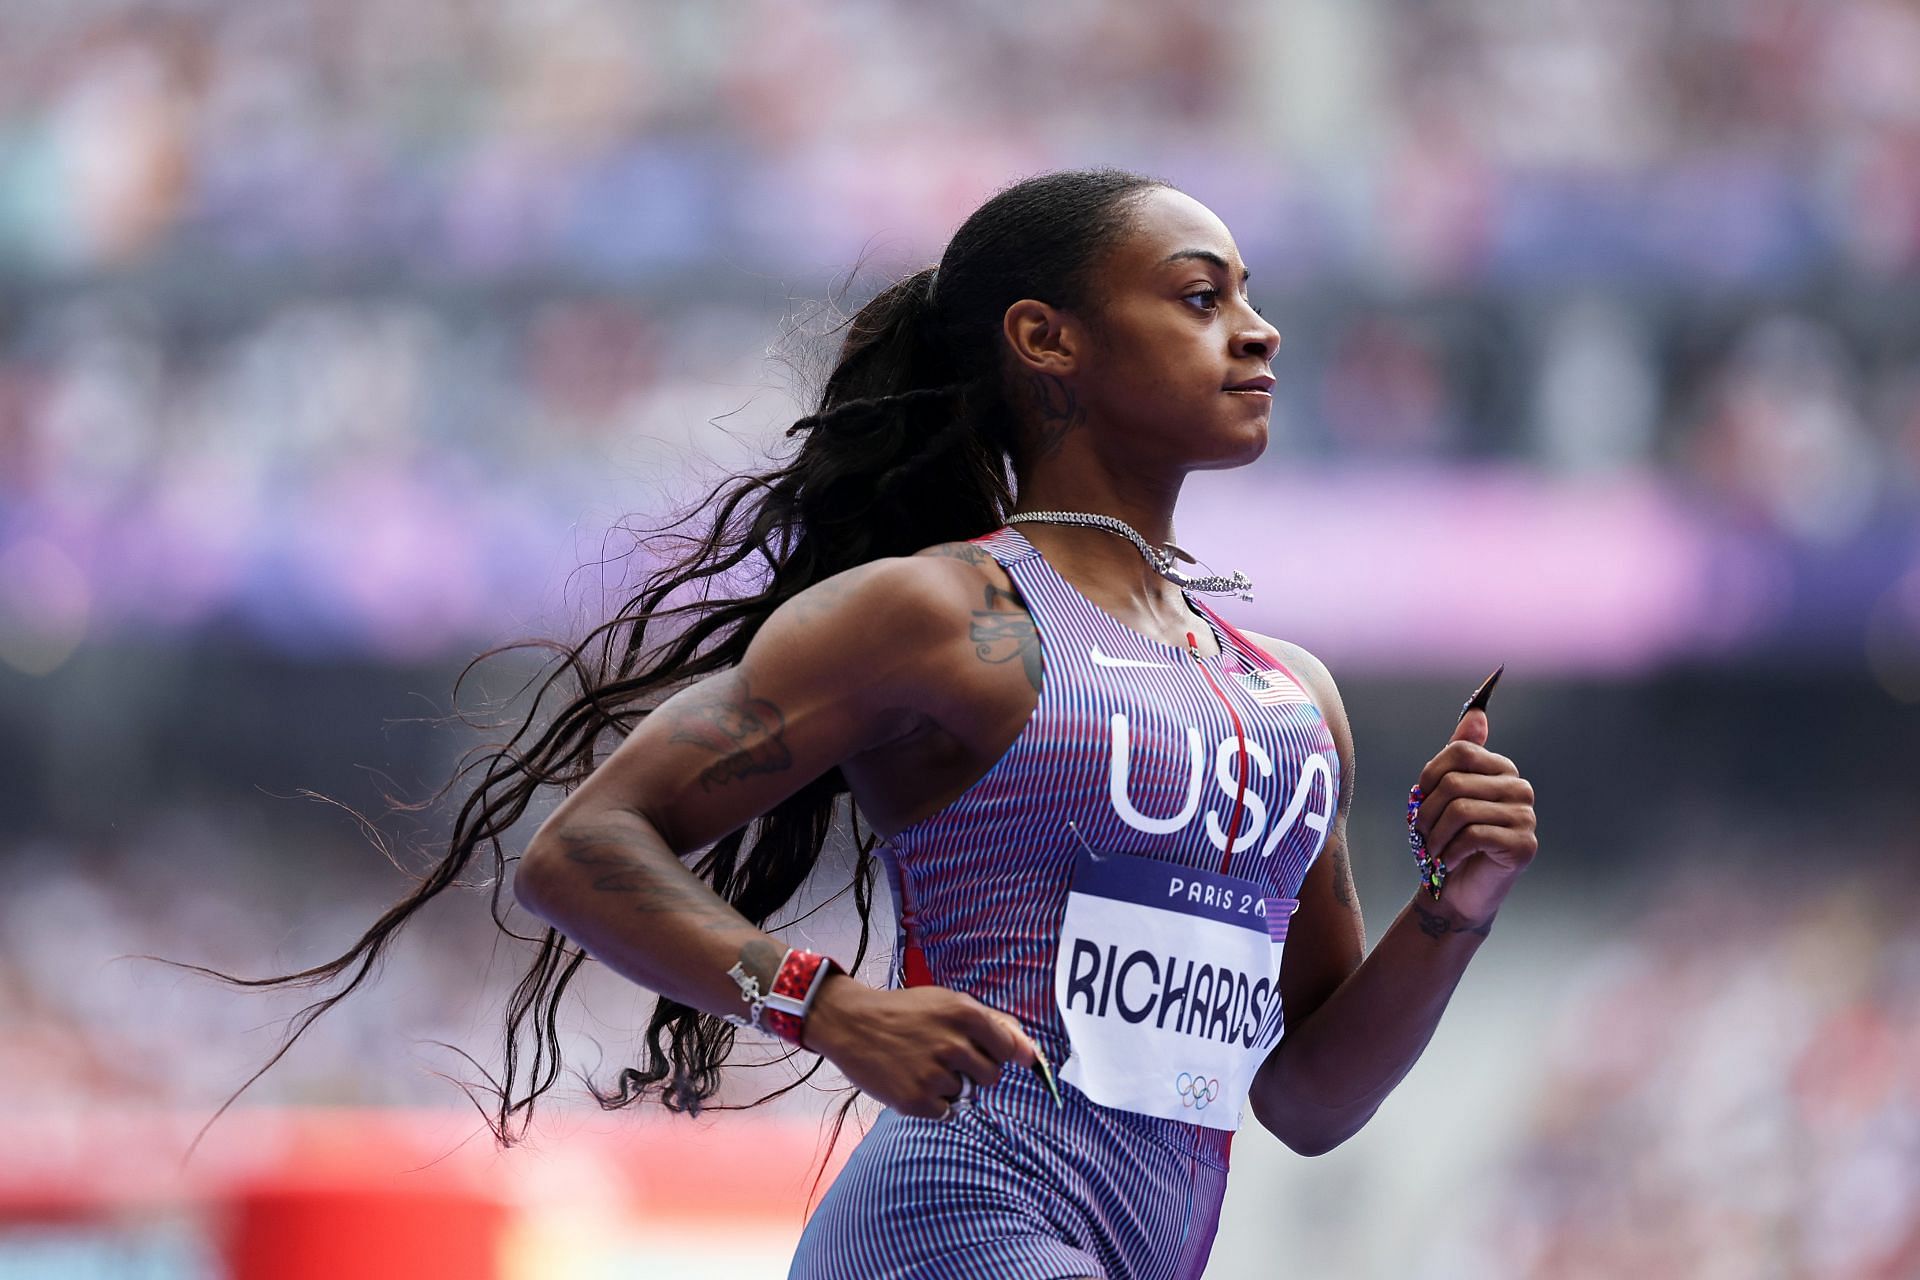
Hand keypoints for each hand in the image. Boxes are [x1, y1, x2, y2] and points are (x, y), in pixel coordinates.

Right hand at [803, 975, 1037, 1119]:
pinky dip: (933, 1104)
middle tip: (944, 1056)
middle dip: (974, 1071)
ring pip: (966, 1094)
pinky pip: (946, 1113)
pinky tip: (913, 1081)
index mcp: (965, 1014)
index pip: (1009, 1049)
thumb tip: (1031, 1052)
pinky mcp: (916, 1100)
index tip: (988, 1054)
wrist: (851, 1023)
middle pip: (991, 1076)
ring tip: (921, 1065)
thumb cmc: (905, 1012)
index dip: (999, 1053)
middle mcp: (952, 1044)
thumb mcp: (949, 1002)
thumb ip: (994, 1024)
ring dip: (950, 1086)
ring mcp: (934, 1074)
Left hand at [1411, 699, 1537, 927]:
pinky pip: (1474, 836)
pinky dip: (1450, 852)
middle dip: (1426, 812)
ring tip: (1432, 850)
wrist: (1457, 890)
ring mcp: (1526, 817)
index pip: (1459, 751)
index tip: (1420, 800)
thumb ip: (1459, 751)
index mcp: (1501, 768)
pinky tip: (1448, 861)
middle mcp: (1520, 788)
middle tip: (1421, 834)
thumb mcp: (1445, 791)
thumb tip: (1476, 711)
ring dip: (1435, 836)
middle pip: (1455, 783)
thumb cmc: (1448, 837)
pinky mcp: (1524, 846)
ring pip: (1460, 810)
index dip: (1429, 776)